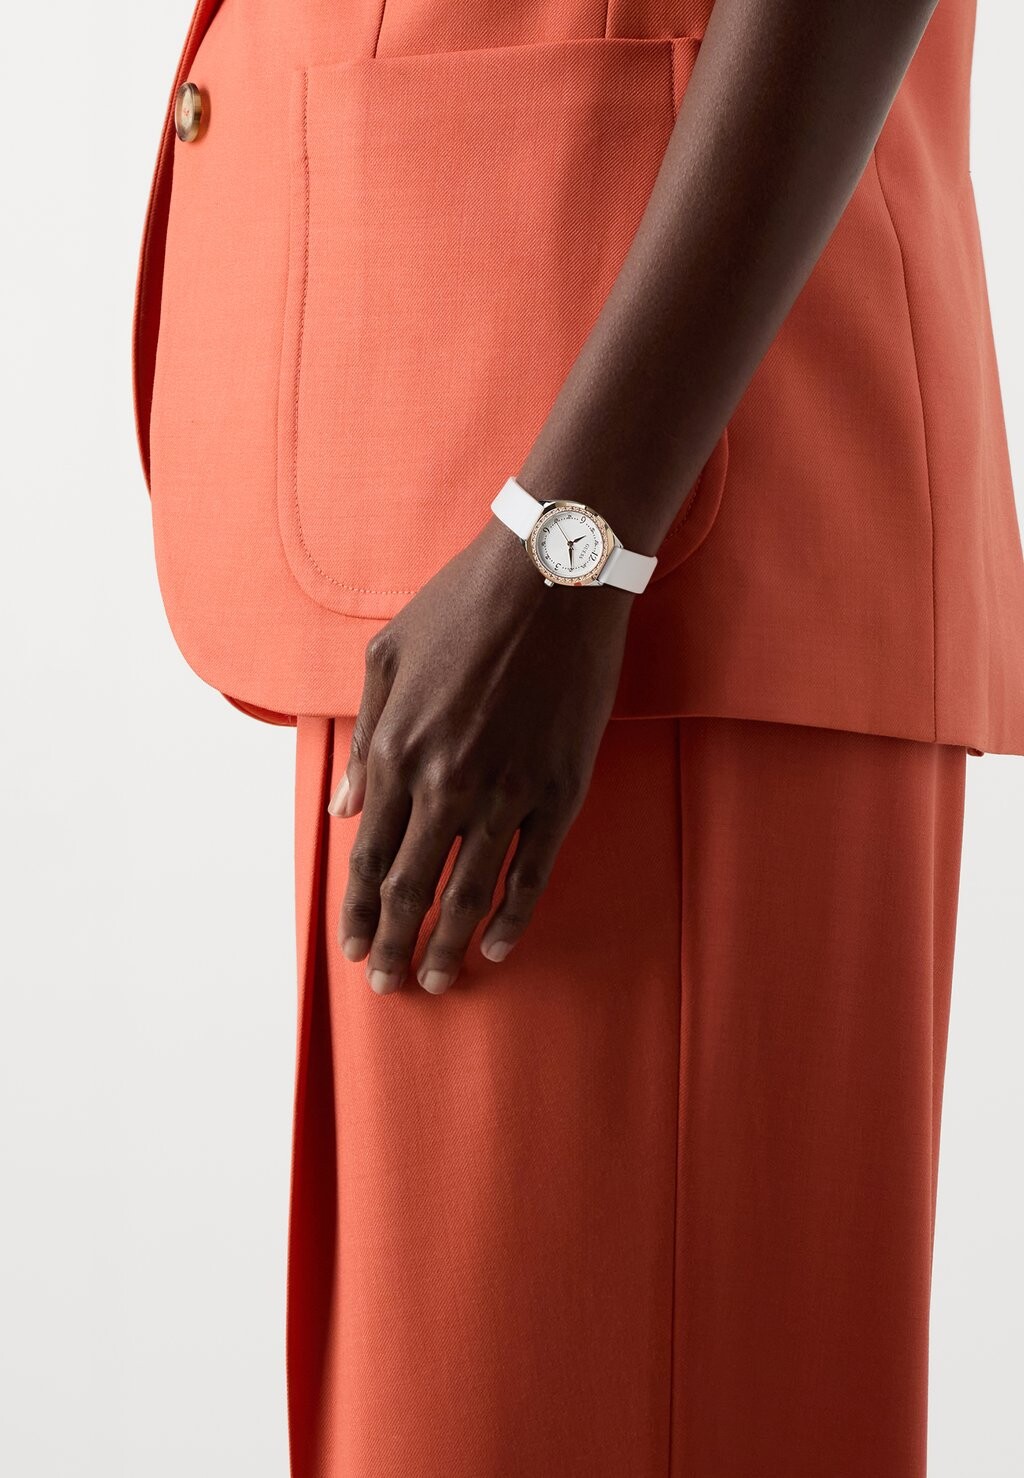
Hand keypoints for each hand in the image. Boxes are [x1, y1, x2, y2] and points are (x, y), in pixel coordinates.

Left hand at [328, 516, 633, 993]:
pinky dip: (512, 915)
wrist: (552, 578)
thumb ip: (363, 742)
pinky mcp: (559, 789)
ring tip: (436, 980)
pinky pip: (533, 870)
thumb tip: (341, 808)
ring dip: (447, 945)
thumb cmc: (462, 607)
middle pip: (410, 886)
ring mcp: (506, 791)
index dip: (357, 910)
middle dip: (392, 943)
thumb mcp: (385, 660)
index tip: (352, 947)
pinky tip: (499, 946)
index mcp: (397, 751)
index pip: (367, 855)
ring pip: (469, 891)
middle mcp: (445, 782)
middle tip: (387, 985)